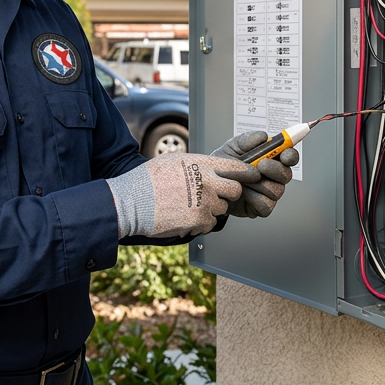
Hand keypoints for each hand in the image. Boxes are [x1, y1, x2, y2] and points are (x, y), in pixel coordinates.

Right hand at [106, 153, 249, 238]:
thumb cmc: (149, 179)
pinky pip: (210, 224)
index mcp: (202, 164)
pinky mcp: (200, 221)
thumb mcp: (175, 160)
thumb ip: (198, 164)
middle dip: (228, 194)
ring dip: (210, 209)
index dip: (246, 173)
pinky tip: (184, 216)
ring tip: (188, 205)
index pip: (236, 168)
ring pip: (221, 209)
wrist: (133, 202)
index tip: (251, 176)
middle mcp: (208, 182)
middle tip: (213, 195)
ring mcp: (205, 203)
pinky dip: (201, 222)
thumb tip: (211, 167)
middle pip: (235, 191)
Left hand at [211, 130, 297, 217]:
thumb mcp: (232, 147)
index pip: (289, 157)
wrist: (211, 186)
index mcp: (270, 159)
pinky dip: (253, 198)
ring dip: (258, 184)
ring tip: (243, 179)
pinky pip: (266, 205)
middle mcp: (273, 176)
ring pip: (276, 190)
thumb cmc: (224, 166)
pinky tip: (242, 192)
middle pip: (286, 175)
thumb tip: (263, 136)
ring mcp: (269, 193)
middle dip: (275, 169)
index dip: (290, 156)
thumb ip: (247, 140)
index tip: (285, 155)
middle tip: (261, 164)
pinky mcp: (262, 207)